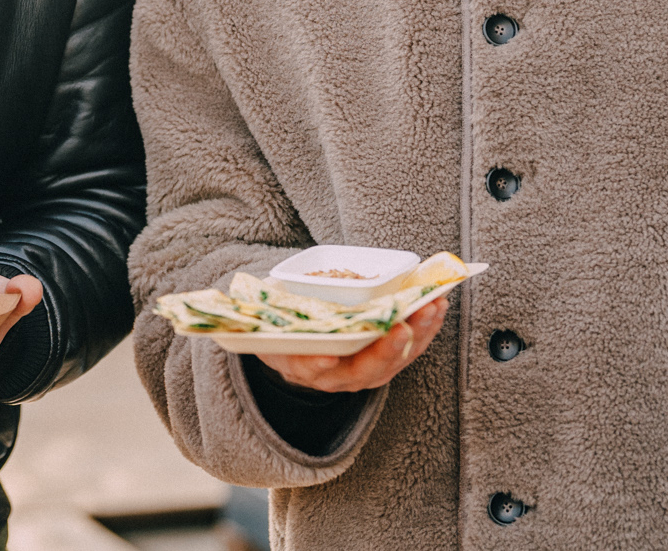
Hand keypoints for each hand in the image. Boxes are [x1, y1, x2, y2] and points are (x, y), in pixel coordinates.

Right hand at [259, 295, 448, 392]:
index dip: (318, 364)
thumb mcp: (267, 321)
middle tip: (403, 323)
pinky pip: (409, 352)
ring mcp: (365, 372)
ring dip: (417, 335)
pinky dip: (425, 331)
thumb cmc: (284, 326)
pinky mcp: (386, 362)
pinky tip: (438, 306)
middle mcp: (338, 376)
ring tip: (432, 306)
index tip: (327, 354)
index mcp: (303, 366)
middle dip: (387, 348)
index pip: (311, 369)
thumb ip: (258, 313)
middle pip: (365, 370)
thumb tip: (230, 291)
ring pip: (395, 362)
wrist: (300, 349)